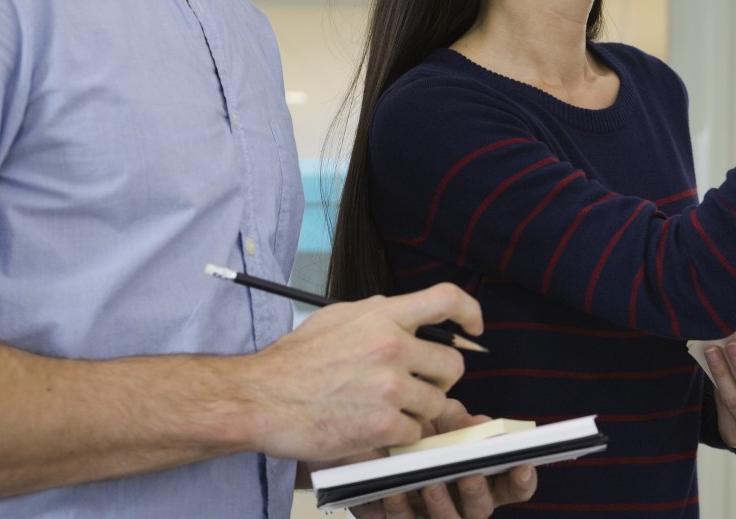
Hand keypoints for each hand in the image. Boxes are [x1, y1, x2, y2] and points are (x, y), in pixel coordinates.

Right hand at [239, 283, 481, 462]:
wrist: (261, 398)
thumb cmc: (295, 361)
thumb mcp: (339, 318)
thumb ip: (379, 315)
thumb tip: (409, 315)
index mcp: (384, 315)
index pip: (446, 299)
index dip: (470, 312)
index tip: (474, 327)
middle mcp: (393, 347)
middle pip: (453, 363)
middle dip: (440, 378)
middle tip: (418, 386)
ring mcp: (391, 387)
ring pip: (437, 402)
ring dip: (419, 410)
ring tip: (387, 409)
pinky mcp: (384, 423)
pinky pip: (415, 432)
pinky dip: (400, 435)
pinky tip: (374, 427)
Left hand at [345, 400, 537, 518]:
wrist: (373, 435)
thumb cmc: (418, 427)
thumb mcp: (440, 414)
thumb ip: (460, 421)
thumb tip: (482, 427)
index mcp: (484, 474)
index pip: (514, 485)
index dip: (523, 480)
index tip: (522, 465)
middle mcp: (465, 500)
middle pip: (483, 508)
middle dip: (478, 492)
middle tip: (470, 475)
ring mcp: (436, 514)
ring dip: (442, 505)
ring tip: (431, 483)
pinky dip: (401, 507)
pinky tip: (396, 490)